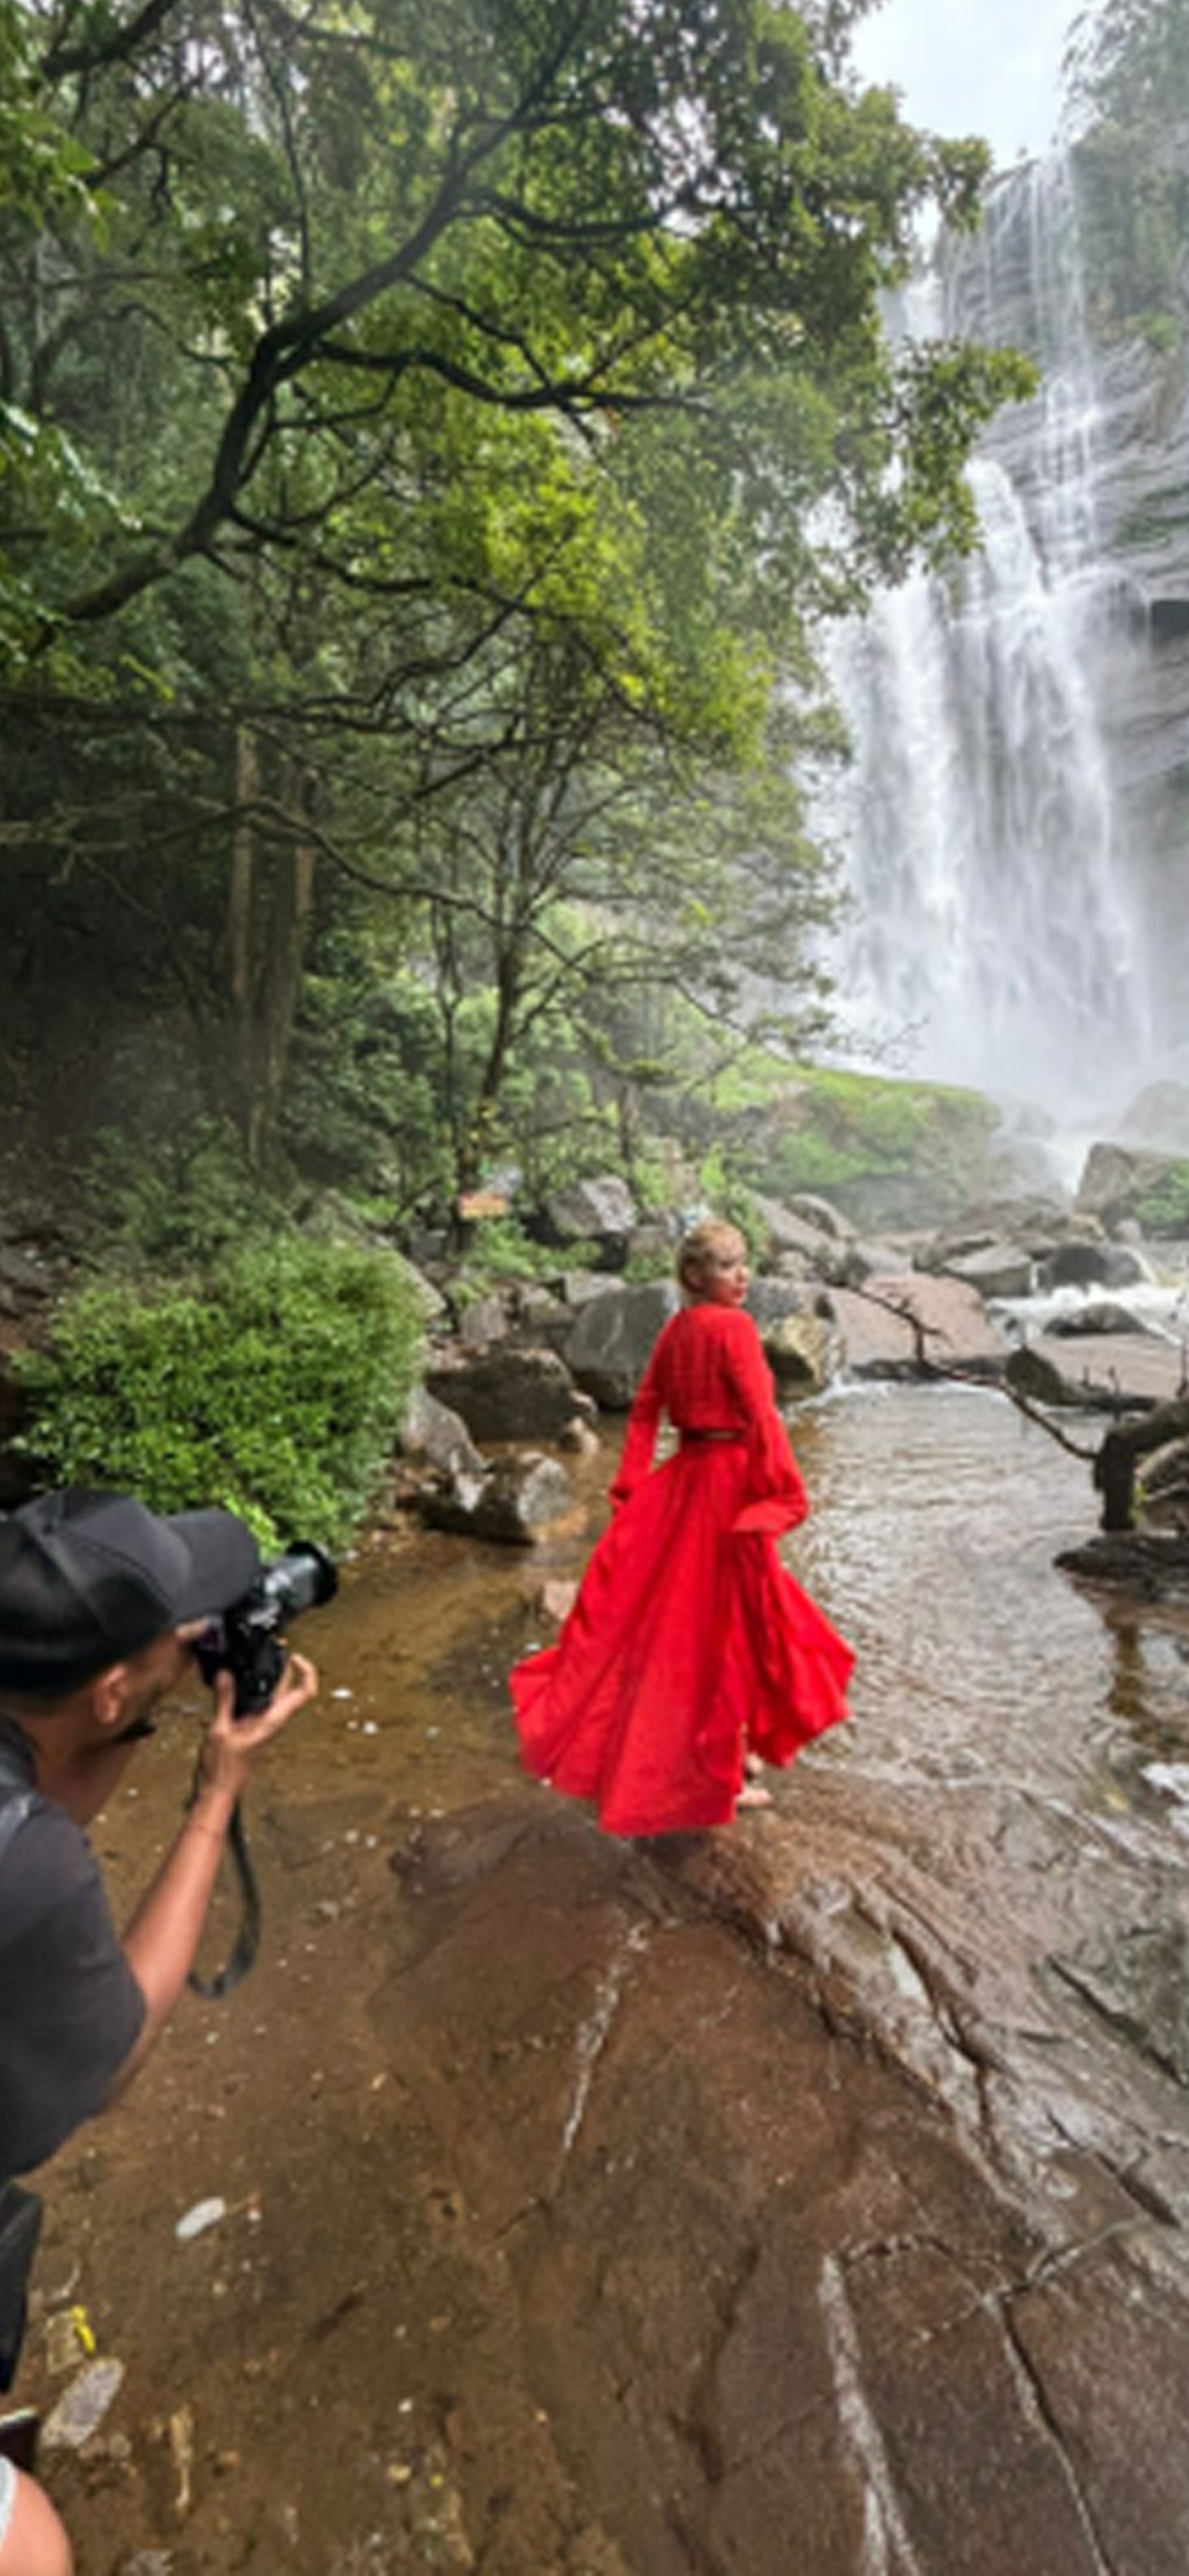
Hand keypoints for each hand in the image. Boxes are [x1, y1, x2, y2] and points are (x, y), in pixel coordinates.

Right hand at [194, 1653, 318, 1803]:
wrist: (219, 1790)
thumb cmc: (223, 1770)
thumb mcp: (219, 1730)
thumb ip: (224, 1700)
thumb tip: (225, 1676)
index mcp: (272, 1722)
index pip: (303, 1693)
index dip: (305, 1670)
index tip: (293, 1656)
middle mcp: (274, 1723)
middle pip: (290, 1690)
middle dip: (284, 1668)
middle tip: (273, 1651)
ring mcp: (266, 1727)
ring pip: (277, 1697)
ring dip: (270, 1678)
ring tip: (257, 1662)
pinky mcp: (256, 1729)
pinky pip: (262, 1705)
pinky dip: (255, 1690)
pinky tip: (240, 1684)